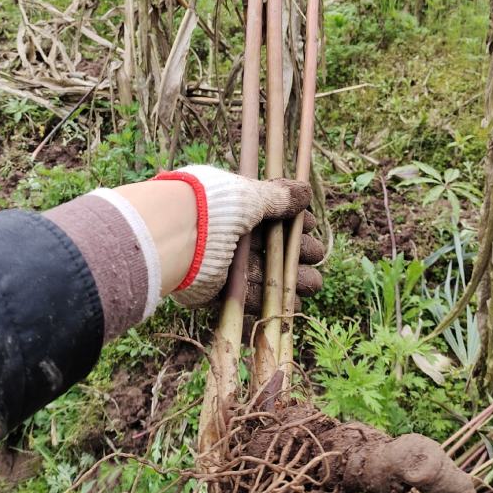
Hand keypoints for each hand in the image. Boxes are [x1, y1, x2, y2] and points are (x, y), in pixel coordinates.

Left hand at [154, 166, 322, 308]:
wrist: (177, 235)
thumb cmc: (215, 207)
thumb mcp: (251, 196)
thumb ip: (278, 197)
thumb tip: (304, 191)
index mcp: (233, 208)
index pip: (268, 215)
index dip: (292, 222)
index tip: (312, 226)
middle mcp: (227, 234)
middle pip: (269, 246)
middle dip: (296, 252)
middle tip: (316, 256)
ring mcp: (221, 263)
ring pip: (261, 273)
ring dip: (289, 279)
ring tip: (314, 284)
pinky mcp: (214, 288)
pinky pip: (245, 295)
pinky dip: (267, 299)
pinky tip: (291, 301)